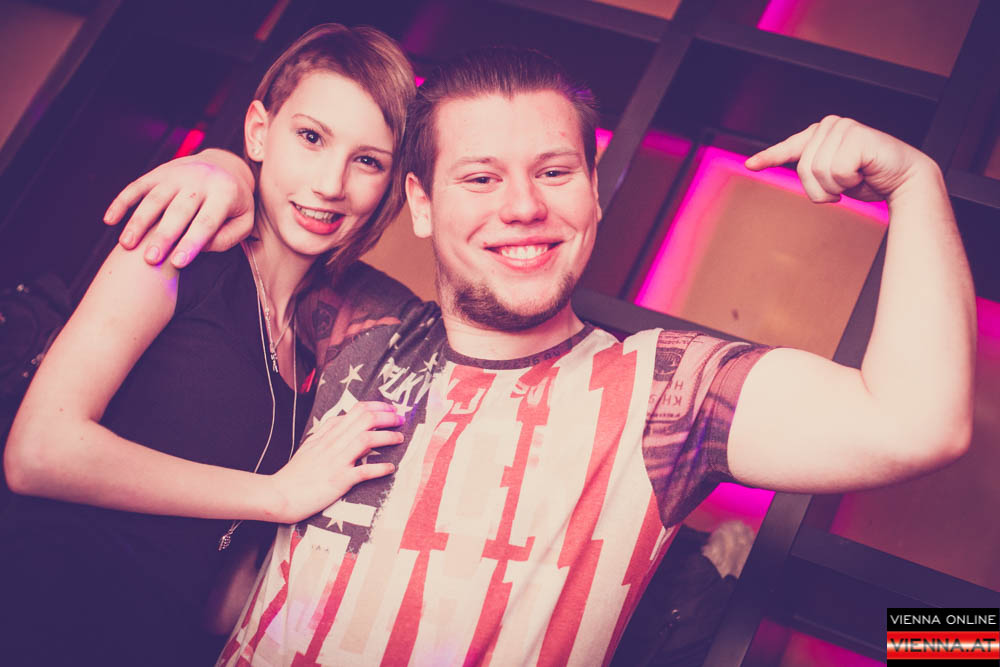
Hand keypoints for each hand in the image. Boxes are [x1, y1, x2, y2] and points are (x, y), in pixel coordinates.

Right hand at [103, 149, 254, 267]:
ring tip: (127, 245)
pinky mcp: (158, 172)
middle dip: (163, 236)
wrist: (223, 165)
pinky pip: (137, 186)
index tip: (177, 264)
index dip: (191, 243)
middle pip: (177, 211)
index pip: (206, 222)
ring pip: (154, 198)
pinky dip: (122, 202)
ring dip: (138, 222)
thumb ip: (228, 237)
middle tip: (150, 260)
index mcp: (224, 193)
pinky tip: (110, 220)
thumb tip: (202, 247)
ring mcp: (176, 174)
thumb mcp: (244, 220)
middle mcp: (199, 180)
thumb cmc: (234, 203)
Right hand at [268, 401, 404, 522]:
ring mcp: (336, 461)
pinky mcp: (338, 480)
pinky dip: (379, 468)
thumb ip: (327, 431)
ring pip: (366, 439)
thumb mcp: (310, 445)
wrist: (279, 495)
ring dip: (387, 437)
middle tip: (401, 419)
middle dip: (387, 417)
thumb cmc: (295, 473)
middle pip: (365, 420)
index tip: (390, 408)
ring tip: (400, 438)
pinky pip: (363, 471)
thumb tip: (344, 419)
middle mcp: (333, 443)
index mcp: (327, 434)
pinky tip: (391, 467)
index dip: (377, 407)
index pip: (356, 411)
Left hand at [745, 116, 936, 205]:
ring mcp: (843, 127)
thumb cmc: (869, 178)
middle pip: (804, 169)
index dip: (769, 157)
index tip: (751, 165)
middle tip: (847, 184)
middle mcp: (829, 126)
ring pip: (818, 171)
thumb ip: (814, 170)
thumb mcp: (833, 177)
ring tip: (858, 176)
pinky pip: (837, 171)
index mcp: (820, 135)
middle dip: (823, 188)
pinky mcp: (856, 135)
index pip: (789, 148)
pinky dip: (850, 181)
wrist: (904, 180)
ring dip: (838, 185)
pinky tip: (865, 172)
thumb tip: (800, 172)